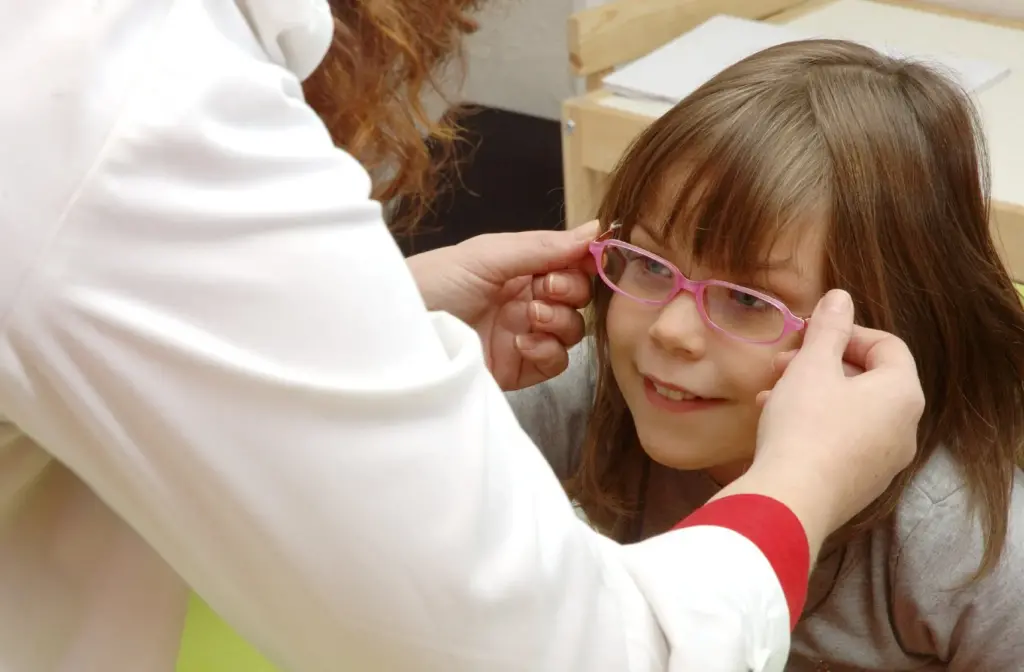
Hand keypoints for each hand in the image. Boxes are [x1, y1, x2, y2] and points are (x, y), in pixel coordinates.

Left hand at [407, 222, 599, 390]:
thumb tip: (597, 228)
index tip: (591, 259)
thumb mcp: (488, 255)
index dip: (584, 261)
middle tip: (547, 289)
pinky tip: (521, 343)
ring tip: (530, 316)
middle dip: (571, 290)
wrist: (401, 333)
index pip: (568, 262)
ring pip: (572, 330)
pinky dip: (547, 351)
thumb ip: (543, 246)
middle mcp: (525, 299)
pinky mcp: (519, 369)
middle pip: (577, 297)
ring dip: (560, 320)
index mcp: (518, 266)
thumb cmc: (435, 282)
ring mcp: (524, 335)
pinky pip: (555, 362)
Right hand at [717, 289, 923, 558]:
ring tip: (771, 394)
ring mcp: (885, 461)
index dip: (847, 332)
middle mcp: (904, 428)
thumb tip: (841, 297)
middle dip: (822, 364)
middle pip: (868, 379)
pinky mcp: (860, 485)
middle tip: (783, 364)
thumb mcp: (811, 366)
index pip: (888, 346)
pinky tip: (778, 426)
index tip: (808, 335)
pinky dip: (816, 426)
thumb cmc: (804, 425)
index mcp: (902, 394)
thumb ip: (828, 328)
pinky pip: (843, 442)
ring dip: (813, 394)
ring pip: (852, 411)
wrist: (791, 500)